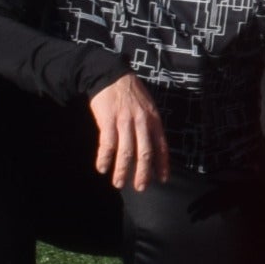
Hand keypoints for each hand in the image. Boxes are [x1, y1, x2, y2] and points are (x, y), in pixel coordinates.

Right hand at [87, 72, 168, 191]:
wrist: (110, 75)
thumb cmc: (130, 92)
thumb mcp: (148, 106)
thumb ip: (150, 125)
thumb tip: (152, 146)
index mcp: (153, 119)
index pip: (161, 146)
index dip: (162, 164)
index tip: (162, 179)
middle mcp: (141, 122)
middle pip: (144, 153)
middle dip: (143, 173)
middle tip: (140, 187)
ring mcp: (124, 122)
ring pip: (126, 152)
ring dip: (122, 170)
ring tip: (118, 183)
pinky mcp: (108, 121)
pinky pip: (107, 144)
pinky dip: (104, 158)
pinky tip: (102, 168)